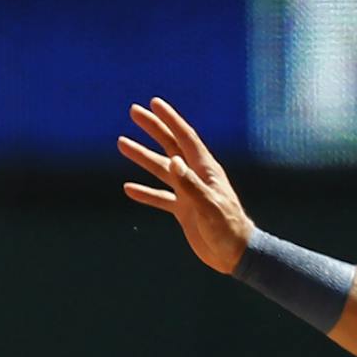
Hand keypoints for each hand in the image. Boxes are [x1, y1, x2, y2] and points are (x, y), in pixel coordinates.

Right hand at [119, 98, 255, 273]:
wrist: (234, 253)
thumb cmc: (228, 228)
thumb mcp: (209, 206)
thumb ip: (191, 184)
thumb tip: (173, 161)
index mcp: (205, 169)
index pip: (185, 137)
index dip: (170, 119)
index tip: (154, 103)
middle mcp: (195, 176)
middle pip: (170, 145)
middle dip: (153, 128)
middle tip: (134, 112)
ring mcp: (188, 192)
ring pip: (161, 169)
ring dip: (142, 156)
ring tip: (122, 143)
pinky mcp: (184, 210)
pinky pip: (160, 197)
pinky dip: (145, 192)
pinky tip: (129, 188)